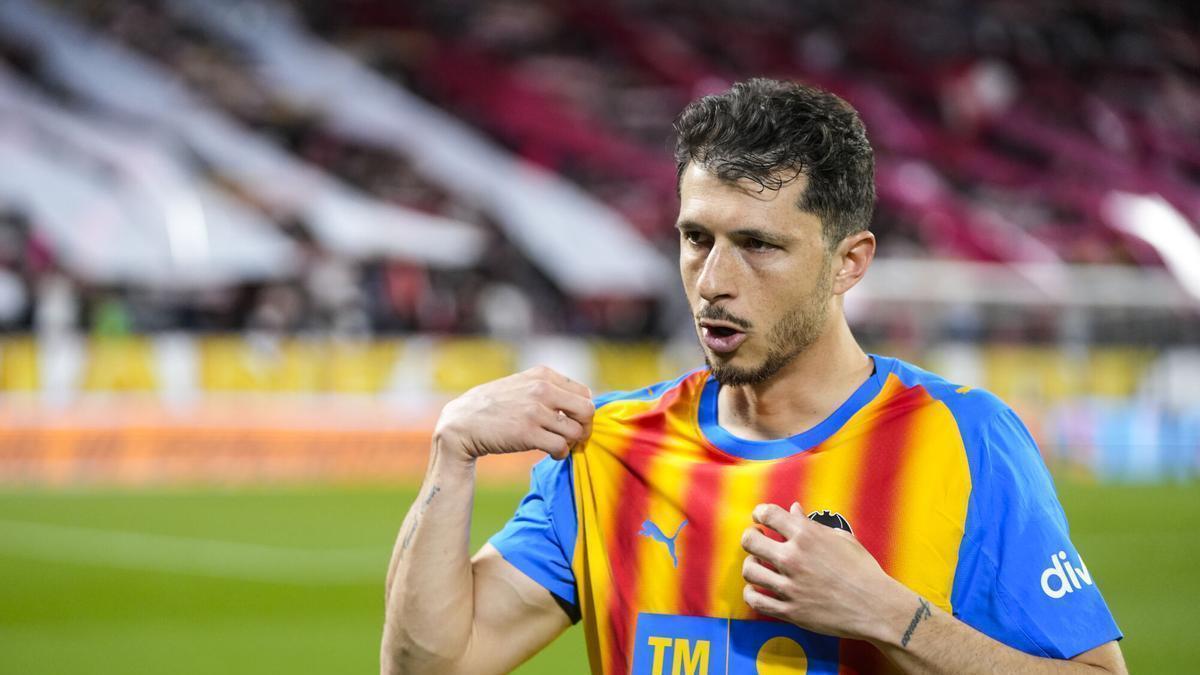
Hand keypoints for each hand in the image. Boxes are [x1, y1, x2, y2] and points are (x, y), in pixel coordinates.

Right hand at [434, 366, 593, 461]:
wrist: (461, 423)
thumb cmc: (493, 407)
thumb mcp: (521, 385)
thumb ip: (547, 388)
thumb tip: (581, 404)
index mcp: (542, 375)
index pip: (584, 393)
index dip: (584, 412)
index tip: (575, 423)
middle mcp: (541, 389)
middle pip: (587, 411)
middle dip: (585, 428)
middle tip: (575, 438)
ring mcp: (534, 411)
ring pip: (576, 432)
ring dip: (572, 443)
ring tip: (559, 446)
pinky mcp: (527, 433)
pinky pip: (561, 447)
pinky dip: (560, 454)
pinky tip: (551, 453)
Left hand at [740, 502, 904, 640]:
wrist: (876, 606)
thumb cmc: (863, 570)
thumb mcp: (841, 539)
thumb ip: (812, 524)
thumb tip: (794, 509)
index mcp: (807, 535)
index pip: (768, 514)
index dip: (760, 514)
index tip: (760, 518)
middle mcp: (794, 558)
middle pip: (750, 541)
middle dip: (751, 537)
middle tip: (757, 540)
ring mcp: (790, 586)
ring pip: (750, 571)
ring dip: (751, 565)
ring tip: (759, 565)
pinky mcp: (790, 611)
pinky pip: (756, 601)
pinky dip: (751, 594)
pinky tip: (758, 589)